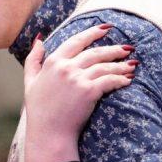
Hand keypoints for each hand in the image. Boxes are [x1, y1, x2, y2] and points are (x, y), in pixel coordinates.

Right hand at [23, 24, 134, 161]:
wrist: (49, 134)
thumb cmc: (39, 111)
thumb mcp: (29, 81)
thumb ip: (33, 59)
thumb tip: (39, 40)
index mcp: (53, 61)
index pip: (76, 41)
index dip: (93, 33)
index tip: (106, 28)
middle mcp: (66, 67)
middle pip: (95, 52)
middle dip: (114, 49)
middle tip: (127, 48)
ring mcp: (78, 78)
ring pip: (105, 65)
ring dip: (121, 64)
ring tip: (132, 64)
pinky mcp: (89, 91)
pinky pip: (109, 80)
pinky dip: (121, 79)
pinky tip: (128, 79)